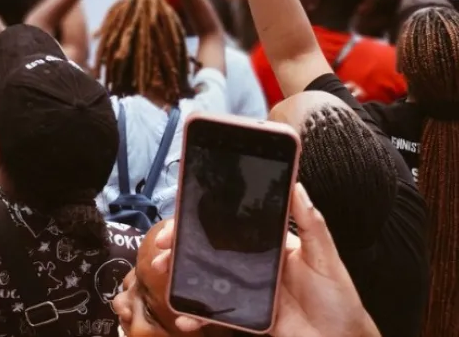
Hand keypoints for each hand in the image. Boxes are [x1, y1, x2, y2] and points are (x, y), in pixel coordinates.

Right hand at [141, 184, 377, 336]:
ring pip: (206, 279)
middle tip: (162, 248)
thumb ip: (312, 223)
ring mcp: (247, 291)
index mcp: (270, 244)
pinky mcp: (245, 316)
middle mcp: (253, 264)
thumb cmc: (339, 299)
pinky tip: (184, 317)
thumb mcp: (326, 257)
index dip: (204, 219)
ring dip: (181, 277)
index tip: (182, 215)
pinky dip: (197, 316)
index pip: (231, 225)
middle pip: (209, 250)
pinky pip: (216, 314)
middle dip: (181, 247)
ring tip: (165, 278)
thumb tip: (297, 185)